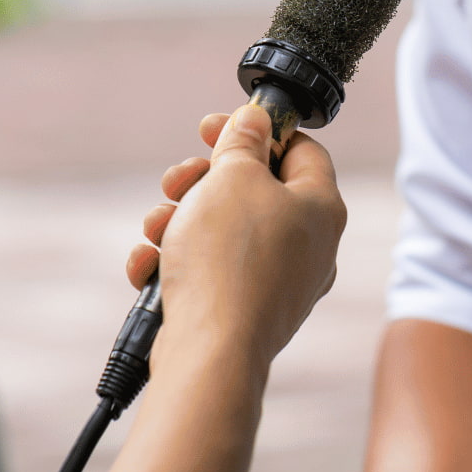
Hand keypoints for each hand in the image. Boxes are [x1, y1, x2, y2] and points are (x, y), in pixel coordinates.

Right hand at [127, 105, 344, 365]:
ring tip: (157, 229)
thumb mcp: (231, 177)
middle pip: (256, 190)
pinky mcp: (248, 310)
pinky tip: (149, 265)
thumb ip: (243, 142)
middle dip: (204, 181)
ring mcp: (281, 281)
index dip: (257, 131)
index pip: (302, 149)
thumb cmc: (228, 261)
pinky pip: (211, 271)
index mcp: (322, 207)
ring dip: (182, 221)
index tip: (212, 129)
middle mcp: (311, 246)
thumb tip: (256, 121)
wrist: (211, 351)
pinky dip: (177, 262)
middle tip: (176, 181)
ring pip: (225, 231)